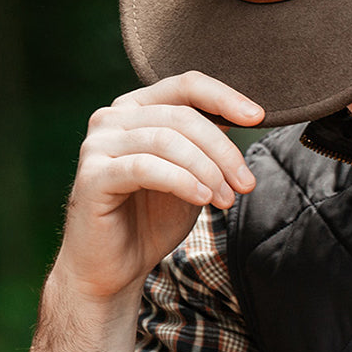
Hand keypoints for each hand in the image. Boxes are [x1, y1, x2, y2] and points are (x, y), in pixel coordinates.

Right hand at [54, 72, 263, 301]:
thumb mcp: (192, 172)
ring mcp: (98, 144)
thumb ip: (208, 142)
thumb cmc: (152, 218)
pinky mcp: (92, 175)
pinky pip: (146, 167)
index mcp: (137, 107)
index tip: (258, 118)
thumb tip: (248, 116)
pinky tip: (203, 199)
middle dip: (223, 150)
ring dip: (207, 171)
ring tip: (226, 199)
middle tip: (245, 182)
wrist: (114, 267)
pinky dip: (182, 181)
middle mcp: (113, 118)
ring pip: (168, 140)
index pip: (186, 85)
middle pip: (183, 116)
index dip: (225, 98)